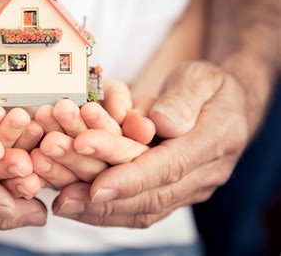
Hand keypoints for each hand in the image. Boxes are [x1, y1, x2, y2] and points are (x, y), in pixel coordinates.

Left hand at [53, 62, 247, 227]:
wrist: (228, 106)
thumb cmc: (209, 86)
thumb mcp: (201, 78)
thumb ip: (182, 99)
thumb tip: (161, 124)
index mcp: (215, 142)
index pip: (170, 167)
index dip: (131, 179)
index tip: (96, 187)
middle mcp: (204, 175)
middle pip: (151, 195)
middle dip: (106, 199)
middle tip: (64, 197)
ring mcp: (190, 189)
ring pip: (143, 210)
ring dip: (101, 211)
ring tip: (63, 203)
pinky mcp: (174, 193)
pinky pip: (140, 210)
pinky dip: (106, 211)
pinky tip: (77, 205)